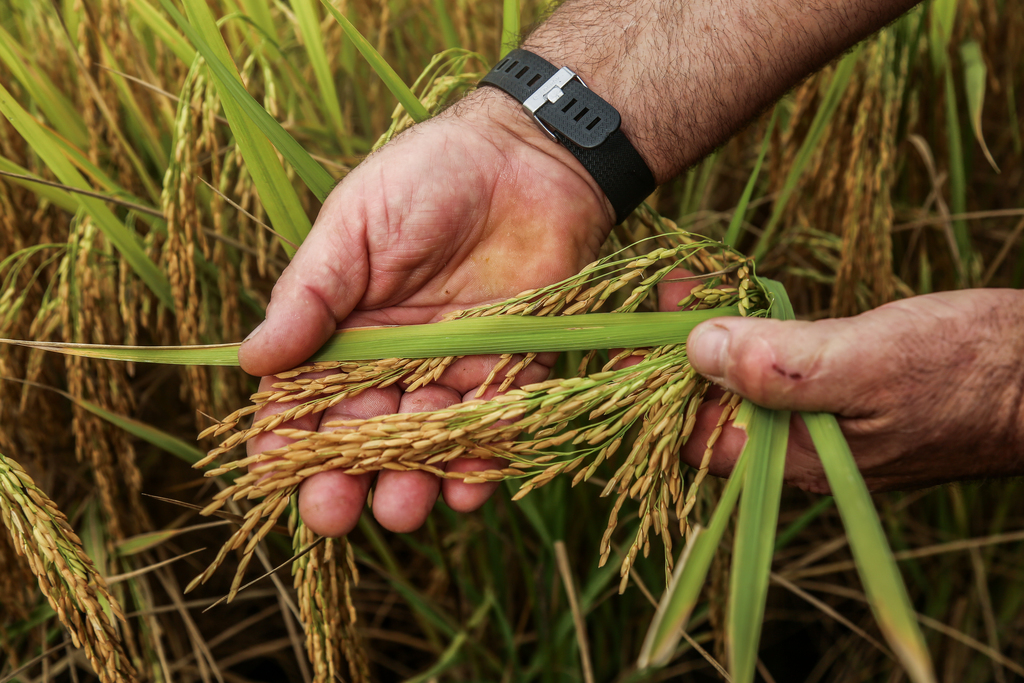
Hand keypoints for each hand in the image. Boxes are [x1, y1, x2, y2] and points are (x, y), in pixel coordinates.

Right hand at [239, 88, 613, 536]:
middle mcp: (396, 362)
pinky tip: (470, 486)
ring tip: (403, 503)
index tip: (274, 472)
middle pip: (364, 437)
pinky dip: (485, 459)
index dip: (288, 439)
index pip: (306, 398)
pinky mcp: (515, 368)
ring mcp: (455, 369)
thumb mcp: (354, 227)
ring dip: (414, 480)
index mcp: (346, 331)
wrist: (527, 155)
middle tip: (335, 510)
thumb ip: (310, 295)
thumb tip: (250, 361)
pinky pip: (499, 425)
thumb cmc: (428, 177)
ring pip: (429, 444)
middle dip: (346, 479)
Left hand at [678, 288, 1023, 491]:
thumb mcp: (868, 361)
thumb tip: (698, 349)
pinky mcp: (838, 396)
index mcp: (796, 459)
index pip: (692, 438)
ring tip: (687, 285)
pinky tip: (737, 299)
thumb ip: (781, 365)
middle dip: (675, 356)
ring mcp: (818, 426)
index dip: (655, 391)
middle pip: (710, 410)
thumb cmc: (969, 368)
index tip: (633, 339)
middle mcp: (798, 452)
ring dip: (710, 339)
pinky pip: (774, 370)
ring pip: (739, 386)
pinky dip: (749, 335)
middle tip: (661, 293)